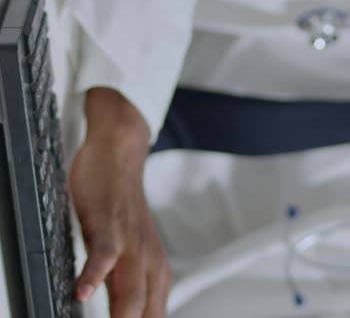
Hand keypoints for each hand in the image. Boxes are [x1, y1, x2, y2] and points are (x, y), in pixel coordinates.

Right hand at [70, 88, 171, 316]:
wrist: (120, 159)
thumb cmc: (121, 210)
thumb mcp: (125, 255)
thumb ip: (125, 285)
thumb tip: (123, 315)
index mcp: (156, 273)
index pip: (153, 317)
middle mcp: (149, 262)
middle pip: (146, 312)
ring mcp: (131, 244)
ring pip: (130, 290)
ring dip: (120, 316)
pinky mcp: (110, 225)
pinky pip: (103, 255)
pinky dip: (93, 275)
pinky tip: (82, 292)